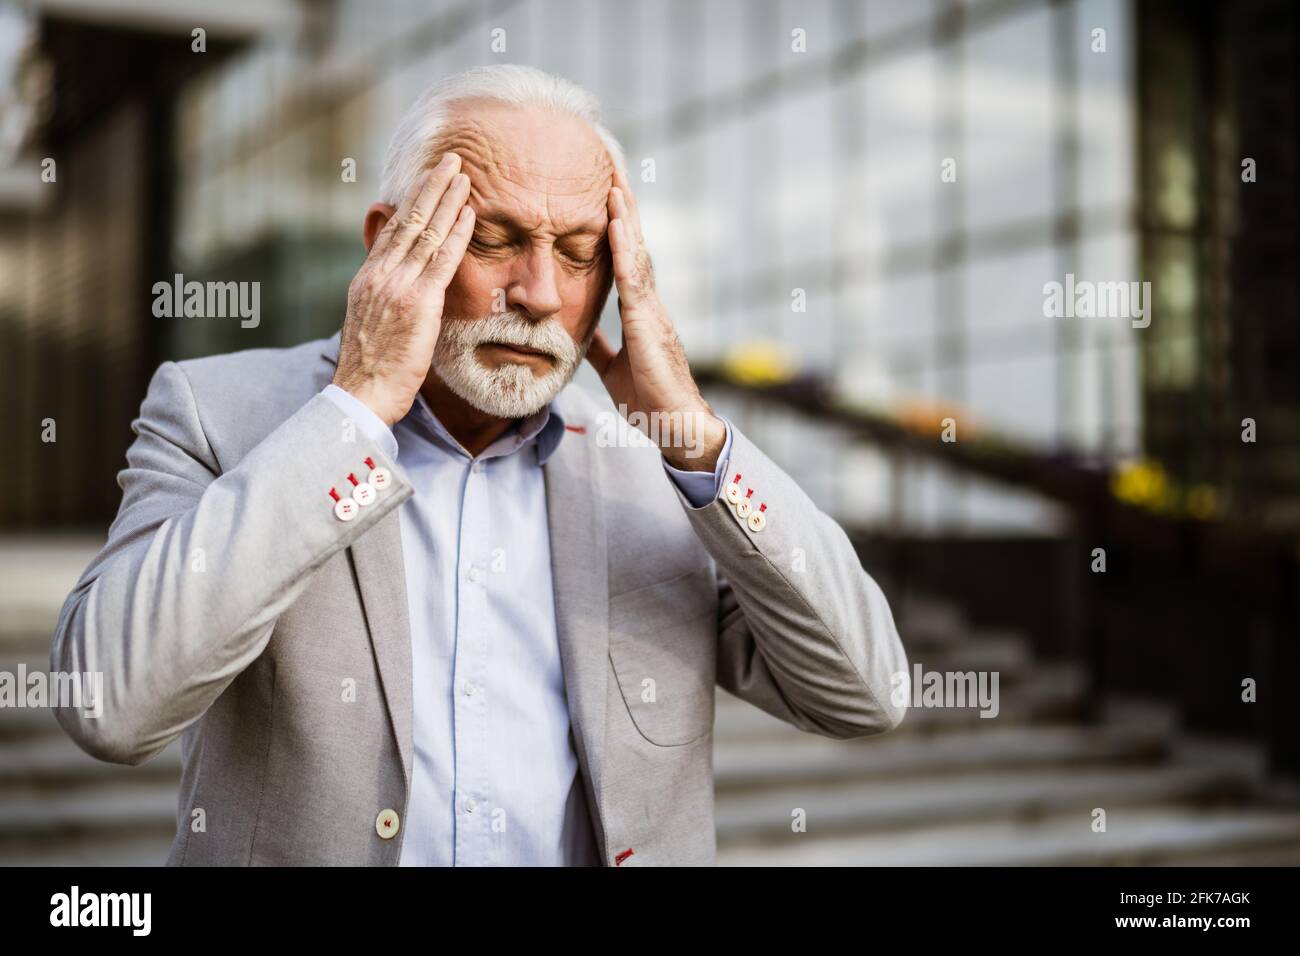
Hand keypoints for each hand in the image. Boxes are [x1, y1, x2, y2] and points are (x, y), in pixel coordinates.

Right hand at [333, 152, 474, 426]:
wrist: (361, 393)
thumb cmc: (371, 369)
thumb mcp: (372, 324)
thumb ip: (386, 299)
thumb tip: (401, 291)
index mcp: (368, 278)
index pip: (392, 229)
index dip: (412, 200)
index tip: (428, 179)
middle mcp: (380, 275)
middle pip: (408, 219)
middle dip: (430, 186)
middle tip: (450, 159)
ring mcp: (397, 286)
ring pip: (425, 232)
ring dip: (447, 199)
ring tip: (464, 174)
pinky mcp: (417, 303)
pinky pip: (441, 260)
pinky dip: (456, 233)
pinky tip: (470, 212)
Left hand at [586, 165, 725, 471]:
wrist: (673, 425)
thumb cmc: (650, 401)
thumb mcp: (613, 368)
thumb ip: (599, 345)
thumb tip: (581, 331)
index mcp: (640, 313)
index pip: (625, 262)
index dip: (616, 230)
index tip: (606, 199)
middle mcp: (649, 304)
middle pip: (634, 248)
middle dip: (623, 211)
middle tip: (611, 172)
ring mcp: (652, 310)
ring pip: (636, 254)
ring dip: (625, 218)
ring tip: (614, 183)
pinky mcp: (648, 322)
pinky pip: (633, 278)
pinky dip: (623, 248)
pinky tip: (615, 223)